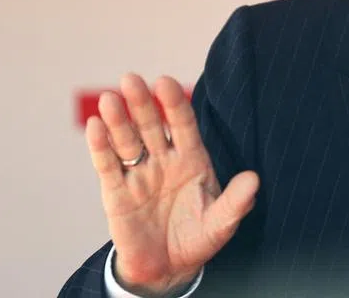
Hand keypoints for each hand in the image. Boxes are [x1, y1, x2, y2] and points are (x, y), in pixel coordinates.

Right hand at [85, 73, 258, 295]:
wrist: (167, 269)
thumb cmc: (197, 238)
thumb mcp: (221, 223)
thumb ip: (236, 202)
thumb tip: (254, 180)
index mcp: (191, 159)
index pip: (183, 124)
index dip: (174, 103)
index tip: (165, 82)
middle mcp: (163, 159)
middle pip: (151, 125)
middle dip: (141, 103)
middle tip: (131, 79)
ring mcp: (139, 174)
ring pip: (127, 141)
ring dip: (117, 120)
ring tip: (109, 99)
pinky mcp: (116, 192)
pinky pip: (107, 165)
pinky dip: (100, 145)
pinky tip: (94, 125)